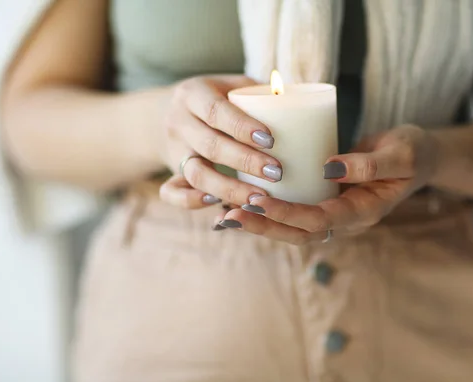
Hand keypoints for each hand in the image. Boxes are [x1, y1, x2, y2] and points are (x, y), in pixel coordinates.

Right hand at [155, 75, 281, 208]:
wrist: (167, 113)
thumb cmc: (217, 99)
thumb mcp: (232, 86)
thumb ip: (261, 95)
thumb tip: (305, 108)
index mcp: (192, 94)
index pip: (215, 110)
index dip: (241, 126)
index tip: (270, 140)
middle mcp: (179, 122)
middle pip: (210, 145)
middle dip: (245, 161)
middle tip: (276, 172)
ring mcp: (174, 150)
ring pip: (196, 174)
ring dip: (229, 188)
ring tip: (259, 198)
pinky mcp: (171, 173)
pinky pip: (172, 192)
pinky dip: (192, 201)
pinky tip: (218, 204)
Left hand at [218, 125, 438, 243]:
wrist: (418, 157)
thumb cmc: (412, 153)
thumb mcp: (402, 154)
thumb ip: (369, 164)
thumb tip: (327, 168)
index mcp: (364, 212)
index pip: (320, 221)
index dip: (287, 214)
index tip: (258, 201)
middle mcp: (345, 220)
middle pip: (299, 233)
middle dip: (264, 226)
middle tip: (229, 216)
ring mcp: (334, 213)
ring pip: (292, 228)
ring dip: (260, 223)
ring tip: (225, 214)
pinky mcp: (324, 201)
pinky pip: (294, 212)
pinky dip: (269, 210)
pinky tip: (243, 200)